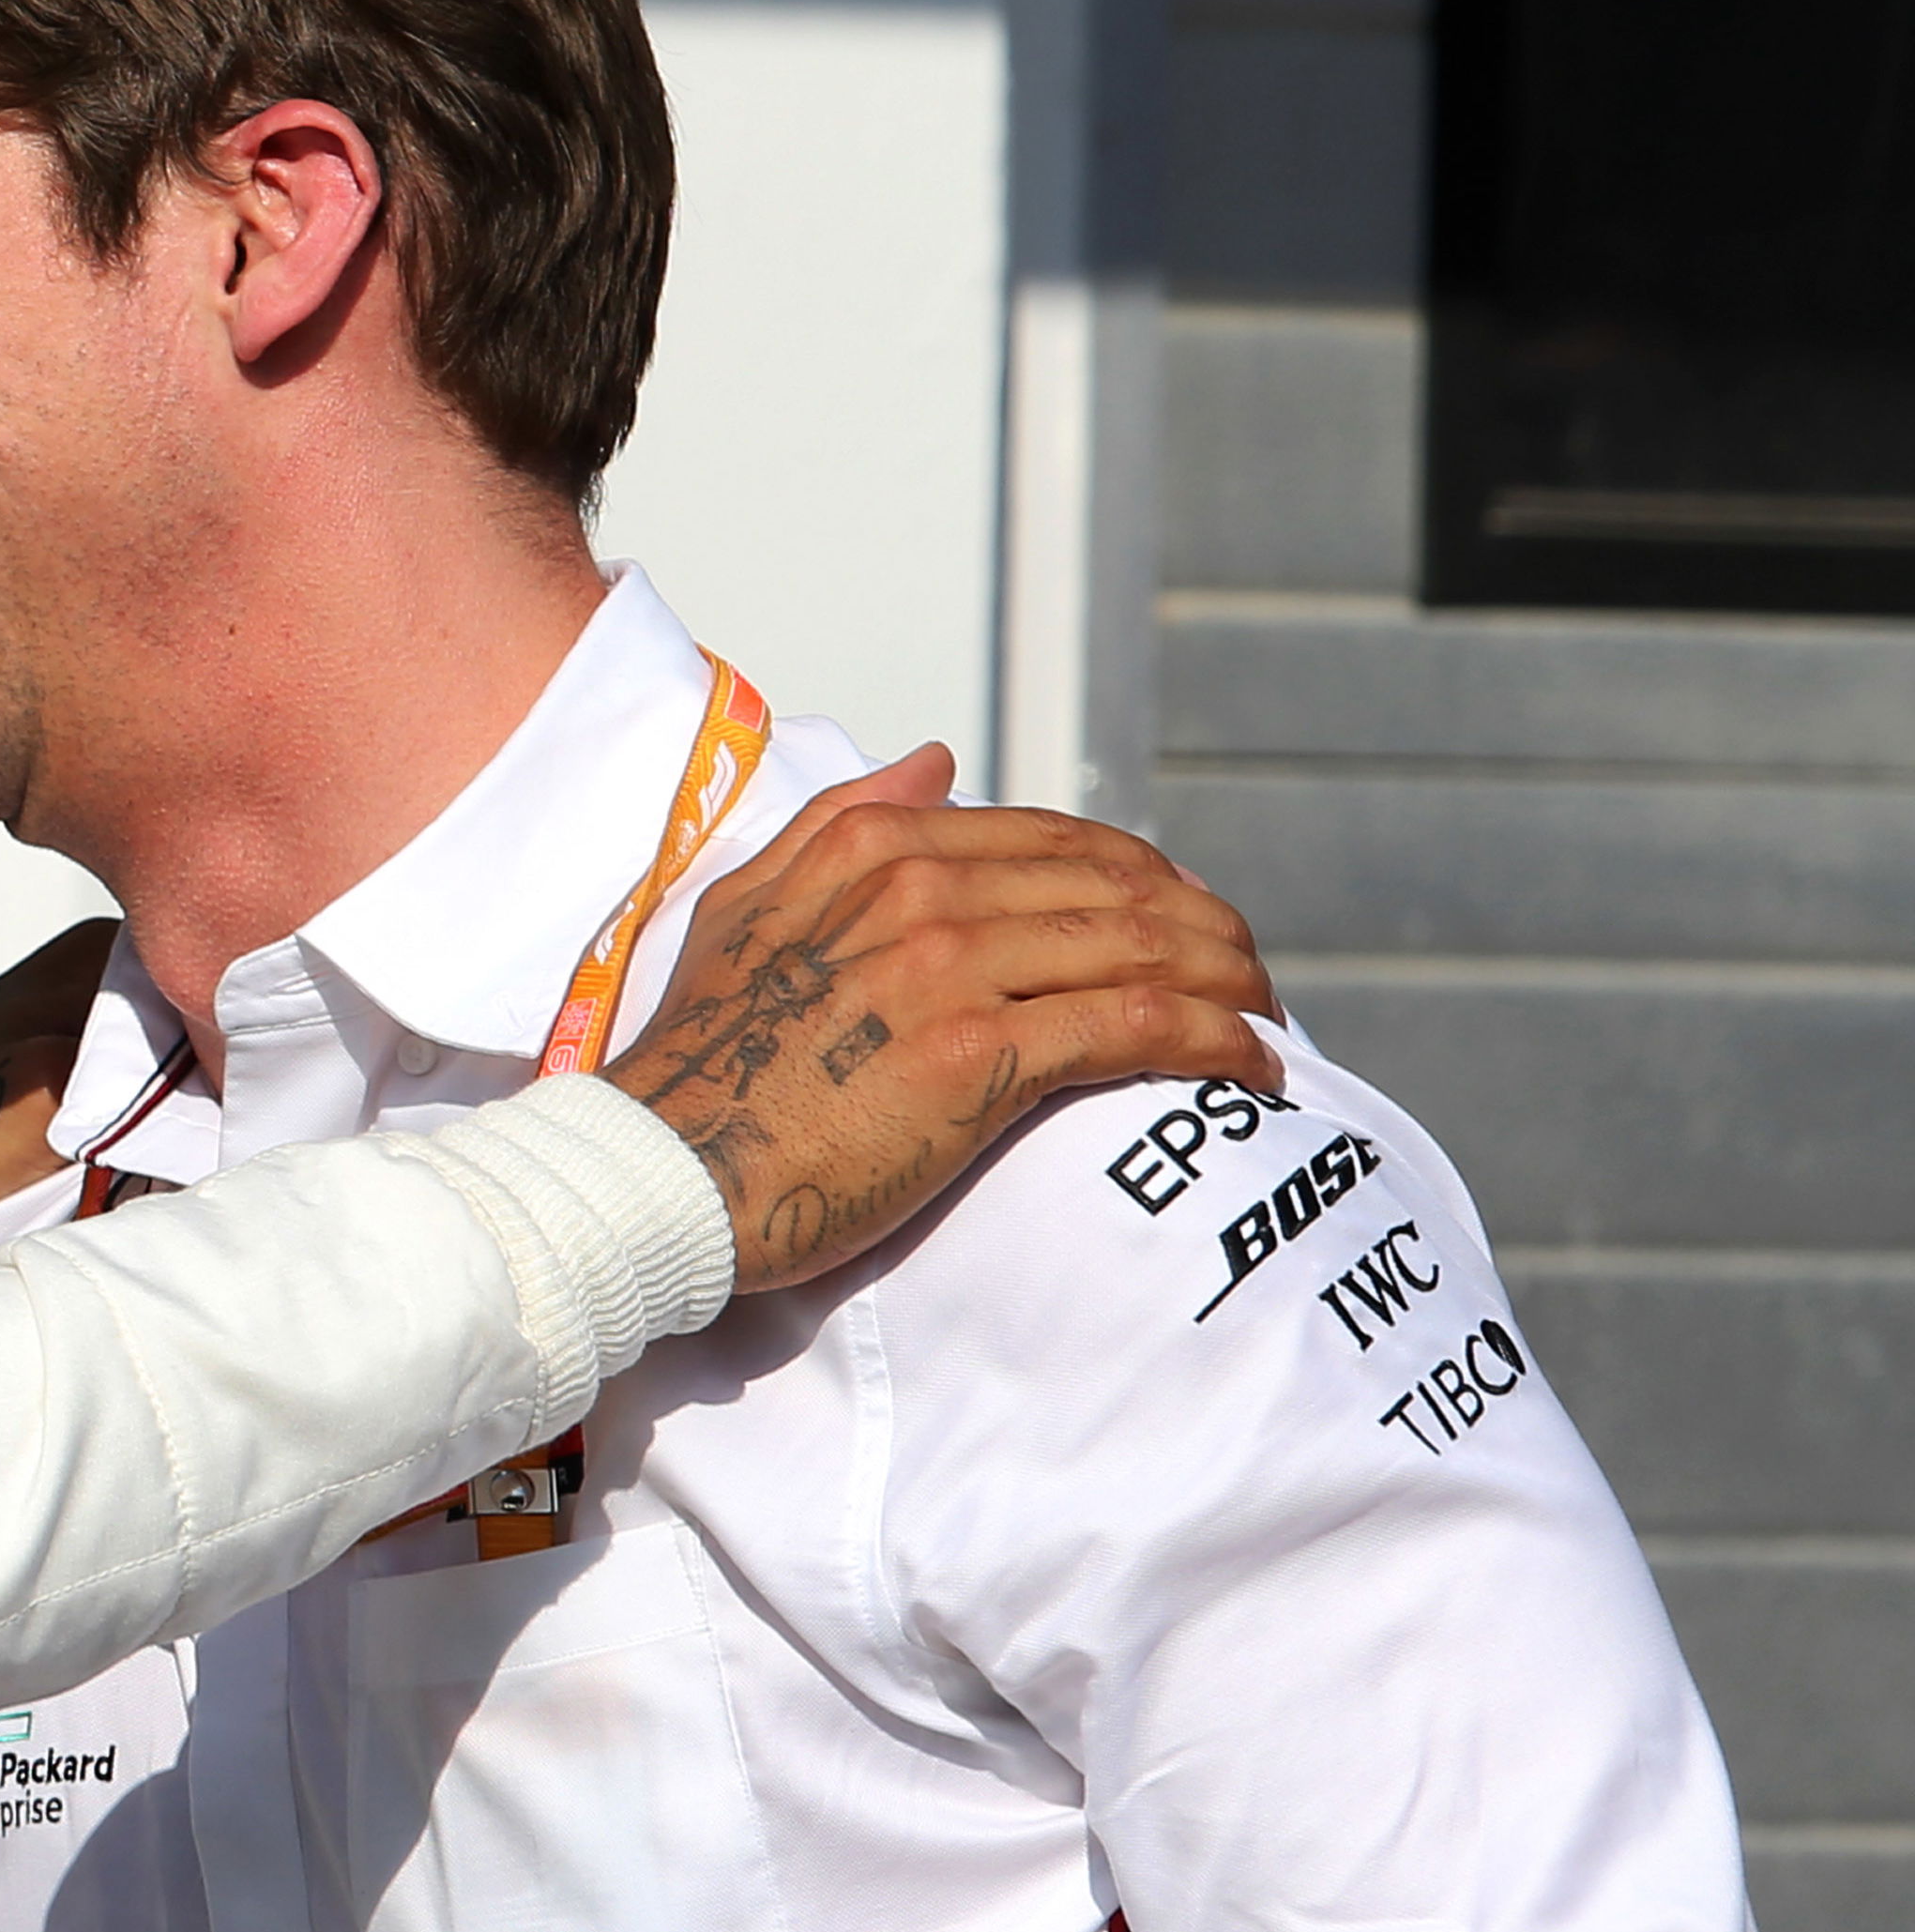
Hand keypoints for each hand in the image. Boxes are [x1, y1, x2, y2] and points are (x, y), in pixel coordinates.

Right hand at [608, 747, 1279, 1289]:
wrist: (664, 1171)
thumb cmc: (697, 1058)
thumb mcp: (745, 907)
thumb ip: (838, 821)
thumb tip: (936, 761)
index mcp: (870, 846)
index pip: (1057, 838)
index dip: (1146, 876)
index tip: (1188, 922)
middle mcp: (918, 889)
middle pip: (1121, 885)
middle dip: (1209, 926)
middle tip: (1251, 976)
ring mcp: (951, 969)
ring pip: (1145, 945)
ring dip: (1232, 982)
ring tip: (1268, 1018)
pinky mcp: (978, 1058)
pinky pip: (1137, 1026)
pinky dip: (1215, 1040)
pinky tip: (1254, 1064)